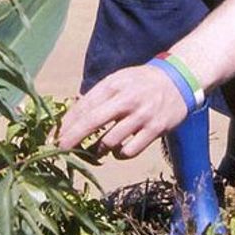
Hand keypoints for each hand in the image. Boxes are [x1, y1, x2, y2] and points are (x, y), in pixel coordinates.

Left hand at [57, 64, 187, 158]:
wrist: (179, 80)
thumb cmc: (142, 82)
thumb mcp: (118, 80)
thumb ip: (97, 96)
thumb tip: (70, 116)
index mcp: (113, 85)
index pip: (84, 106)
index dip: (67, 124)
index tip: (54, 137)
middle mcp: (126, 99)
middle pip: (91, 122)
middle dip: (72, 138)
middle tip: (60, 150)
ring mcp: (142, 115)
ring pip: (109, 141)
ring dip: (97, 150)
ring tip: (96, 150)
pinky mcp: (155, 129)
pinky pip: (129, 151)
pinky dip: (119, 155)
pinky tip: (118, 151)